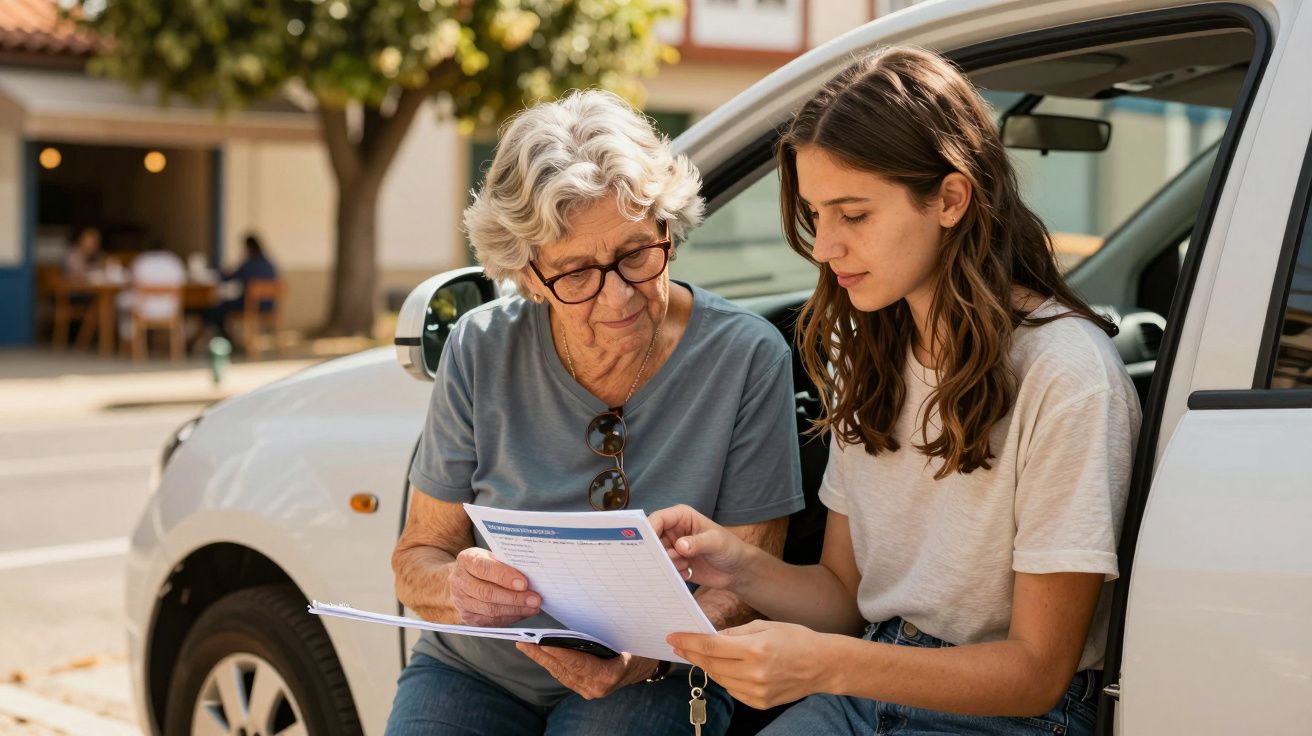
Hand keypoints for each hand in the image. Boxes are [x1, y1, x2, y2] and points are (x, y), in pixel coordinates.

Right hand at [448, 547, 540, 625]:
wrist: (463, 578)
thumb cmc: (484, 564)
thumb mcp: (491, 556)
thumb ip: (506, 562)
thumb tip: (531, 573)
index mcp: (466, 560)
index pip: (484, 568)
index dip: (504, 576)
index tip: (524, 583)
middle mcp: (460, 581)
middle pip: (487, 593)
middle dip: (514, 598)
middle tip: (534, 599)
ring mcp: (461, 601)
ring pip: (489, 610)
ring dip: (514, 610)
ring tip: (533, 608)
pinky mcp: (467, 617)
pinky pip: (490, 621)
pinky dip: (509, 618)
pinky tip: (522, 613)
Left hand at [516, 643, 655, 698]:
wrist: (645, 666)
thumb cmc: (637, 649)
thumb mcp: (625, 639)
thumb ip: (603, 636)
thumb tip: (578, 622)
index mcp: (608, 675)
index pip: (577, 663)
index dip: (558, 653)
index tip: (540, 643)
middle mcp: (596, 687)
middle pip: (563, 669)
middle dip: (541, 655)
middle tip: (522, 642)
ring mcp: (589, 691)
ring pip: (560, 673)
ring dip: (542, 660)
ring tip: (525, 646)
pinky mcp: (584, 689)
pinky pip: (564, 676)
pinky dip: (551, 664)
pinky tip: (540, 654)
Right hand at [648, 504, 751, 590]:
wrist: (737, 570)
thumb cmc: (730, 548)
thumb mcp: (716, 542)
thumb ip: (698, 543)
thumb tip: (680, 546)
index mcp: (681, 517)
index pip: (658, 519)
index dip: (649, 529)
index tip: (648, 545)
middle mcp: (674, 531)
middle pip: (652, 539)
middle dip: (657, 551)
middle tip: (669, 559)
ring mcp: (673, 548)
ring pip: (657, 556)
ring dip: (668, 563)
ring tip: (686, 564)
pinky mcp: (675, 564)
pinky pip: (664, 569)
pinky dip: (672, 573)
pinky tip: (687, 572)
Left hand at [667, 621, 829, 709]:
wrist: (822, 665)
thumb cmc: (795, 639)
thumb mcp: (765, 626)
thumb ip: (734, 632)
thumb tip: (710, 636)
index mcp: (755, 649)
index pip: (711, 646)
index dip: (688, 642)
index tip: (673, 637)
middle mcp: (755, 673)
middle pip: (711, 664)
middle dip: (692, 654)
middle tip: (679, 646)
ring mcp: (757, 691)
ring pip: (719, 679)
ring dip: (707, 665)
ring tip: (700, 654)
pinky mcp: (759, 703)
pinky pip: (732, 689)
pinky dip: (724, 678)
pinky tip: (724, 667)